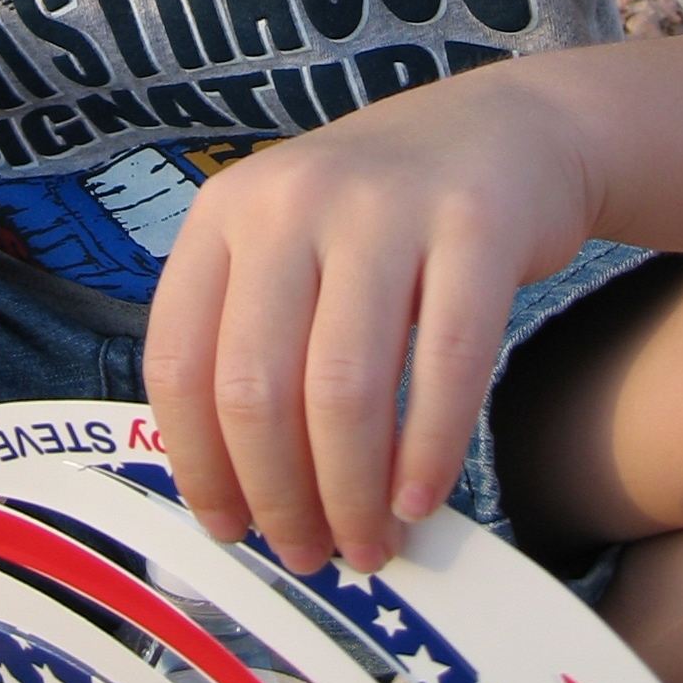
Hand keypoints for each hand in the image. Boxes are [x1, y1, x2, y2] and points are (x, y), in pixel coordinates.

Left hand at [143, 72, 593, 573]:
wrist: (503, 129)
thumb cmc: (379, 216)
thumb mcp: (289, 243)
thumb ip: (251, 337)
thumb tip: (233, 495)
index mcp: (225, 211)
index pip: (179, 359)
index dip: (197, 463)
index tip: (227, 530)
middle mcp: (291, 199)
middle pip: (258, 387)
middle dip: (279, 495)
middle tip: (310, 553)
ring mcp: (382, 206)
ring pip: (345, 389)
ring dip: (353, 492)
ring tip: (369, 544)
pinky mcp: (472, 225)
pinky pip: (447, 363)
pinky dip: (430, 450)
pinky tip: (421, 498)